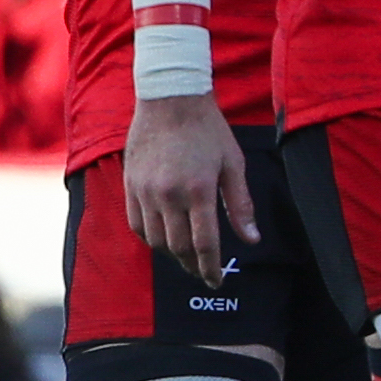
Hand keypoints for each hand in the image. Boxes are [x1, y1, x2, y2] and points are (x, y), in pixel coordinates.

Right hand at [125, 88, 257, 283]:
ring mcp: (145, 191)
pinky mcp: (130, 185)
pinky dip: (150, 238)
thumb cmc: (208, 131)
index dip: (211, 268)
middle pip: (178, 247)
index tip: (217, 280)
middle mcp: (169, 195)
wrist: (170, 100)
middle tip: (203, 274)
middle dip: (192, 266)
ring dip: (171, 255)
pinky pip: (136, 224)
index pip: (204, 244)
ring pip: (155, 240)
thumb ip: (241, 205)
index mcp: (199, 190)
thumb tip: (251, 239)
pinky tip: (163, 240)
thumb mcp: (233, 164)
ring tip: (186, 259)